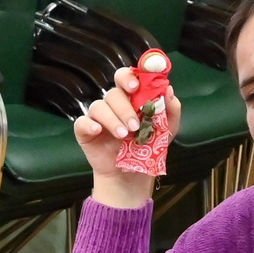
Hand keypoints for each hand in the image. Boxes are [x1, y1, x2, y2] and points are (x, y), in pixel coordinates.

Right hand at [73, 67, 181, 208]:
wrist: (132, 175)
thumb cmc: (148, 148)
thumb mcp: (167, 130)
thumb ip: (171, 109)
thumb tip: (168, 89)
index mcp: (131, 98)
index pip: (126, 78)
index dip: (129, 77)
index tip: (136, 86)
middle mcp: (113, 104)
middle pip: (113, 93)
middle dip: (124, 107)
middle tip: (135, 125)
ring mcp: (98, 117)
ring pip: (99, 106)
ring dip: (112, 120)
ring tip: (124, 136)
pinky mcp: (85, 131)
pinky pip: (82, 122)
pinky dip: (89, 124)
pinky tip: (98, 131)